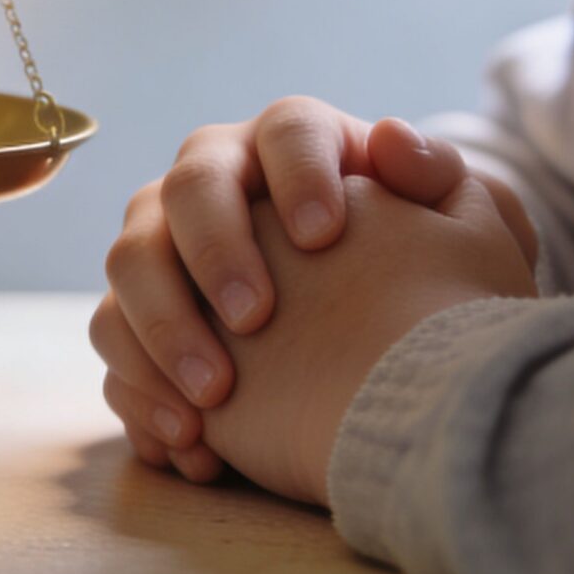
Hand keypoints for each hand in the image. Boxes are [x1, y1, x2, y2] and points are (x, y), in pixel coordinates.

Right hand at [88, 99, 537, 481]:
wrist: (381, 364)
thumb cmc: (420, 284)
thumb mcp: (461, 233)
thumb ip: (444, 182)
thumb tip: (392, 140)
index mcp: (295, 148)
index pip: (288, 131)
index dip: (299, 175)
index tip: (325, 238)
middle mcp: (216, 183)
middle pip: (187, 189)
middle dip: (215, 252)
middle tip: (256, 320)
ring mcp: (165, 247)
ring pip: (129, 263)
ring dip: (162, 329)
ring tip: (215, 398)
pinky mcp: (137, 318)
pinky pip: (113, 343)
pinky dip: (142, 392)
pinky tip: (192, 442)